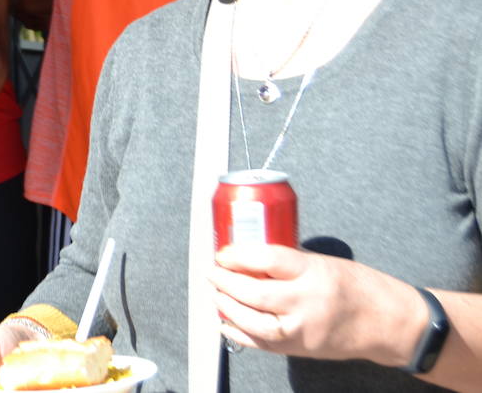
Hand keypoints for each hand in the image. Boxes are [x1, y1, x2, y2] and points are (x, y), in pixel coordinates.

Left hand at [211, 243, 418, 365]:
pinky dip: (239, 334)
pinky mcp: (302, 350)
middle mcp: (308, 303)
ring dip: (228, 308)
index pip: (269, 259)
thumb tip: (248, 255)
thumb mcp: (325, 262)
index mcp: (315, 273)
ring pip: (254, 323)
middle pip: (256, 293)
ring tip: (216, 294)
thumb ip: (289, 261)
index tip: (223, 252)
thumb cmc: (360, 287)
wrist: (392, 325)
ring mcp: (304, 331)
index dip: (239, 254)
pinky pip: (263, 344)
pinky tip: (224, 322)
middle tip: (212, 272)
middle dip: (226, 282)